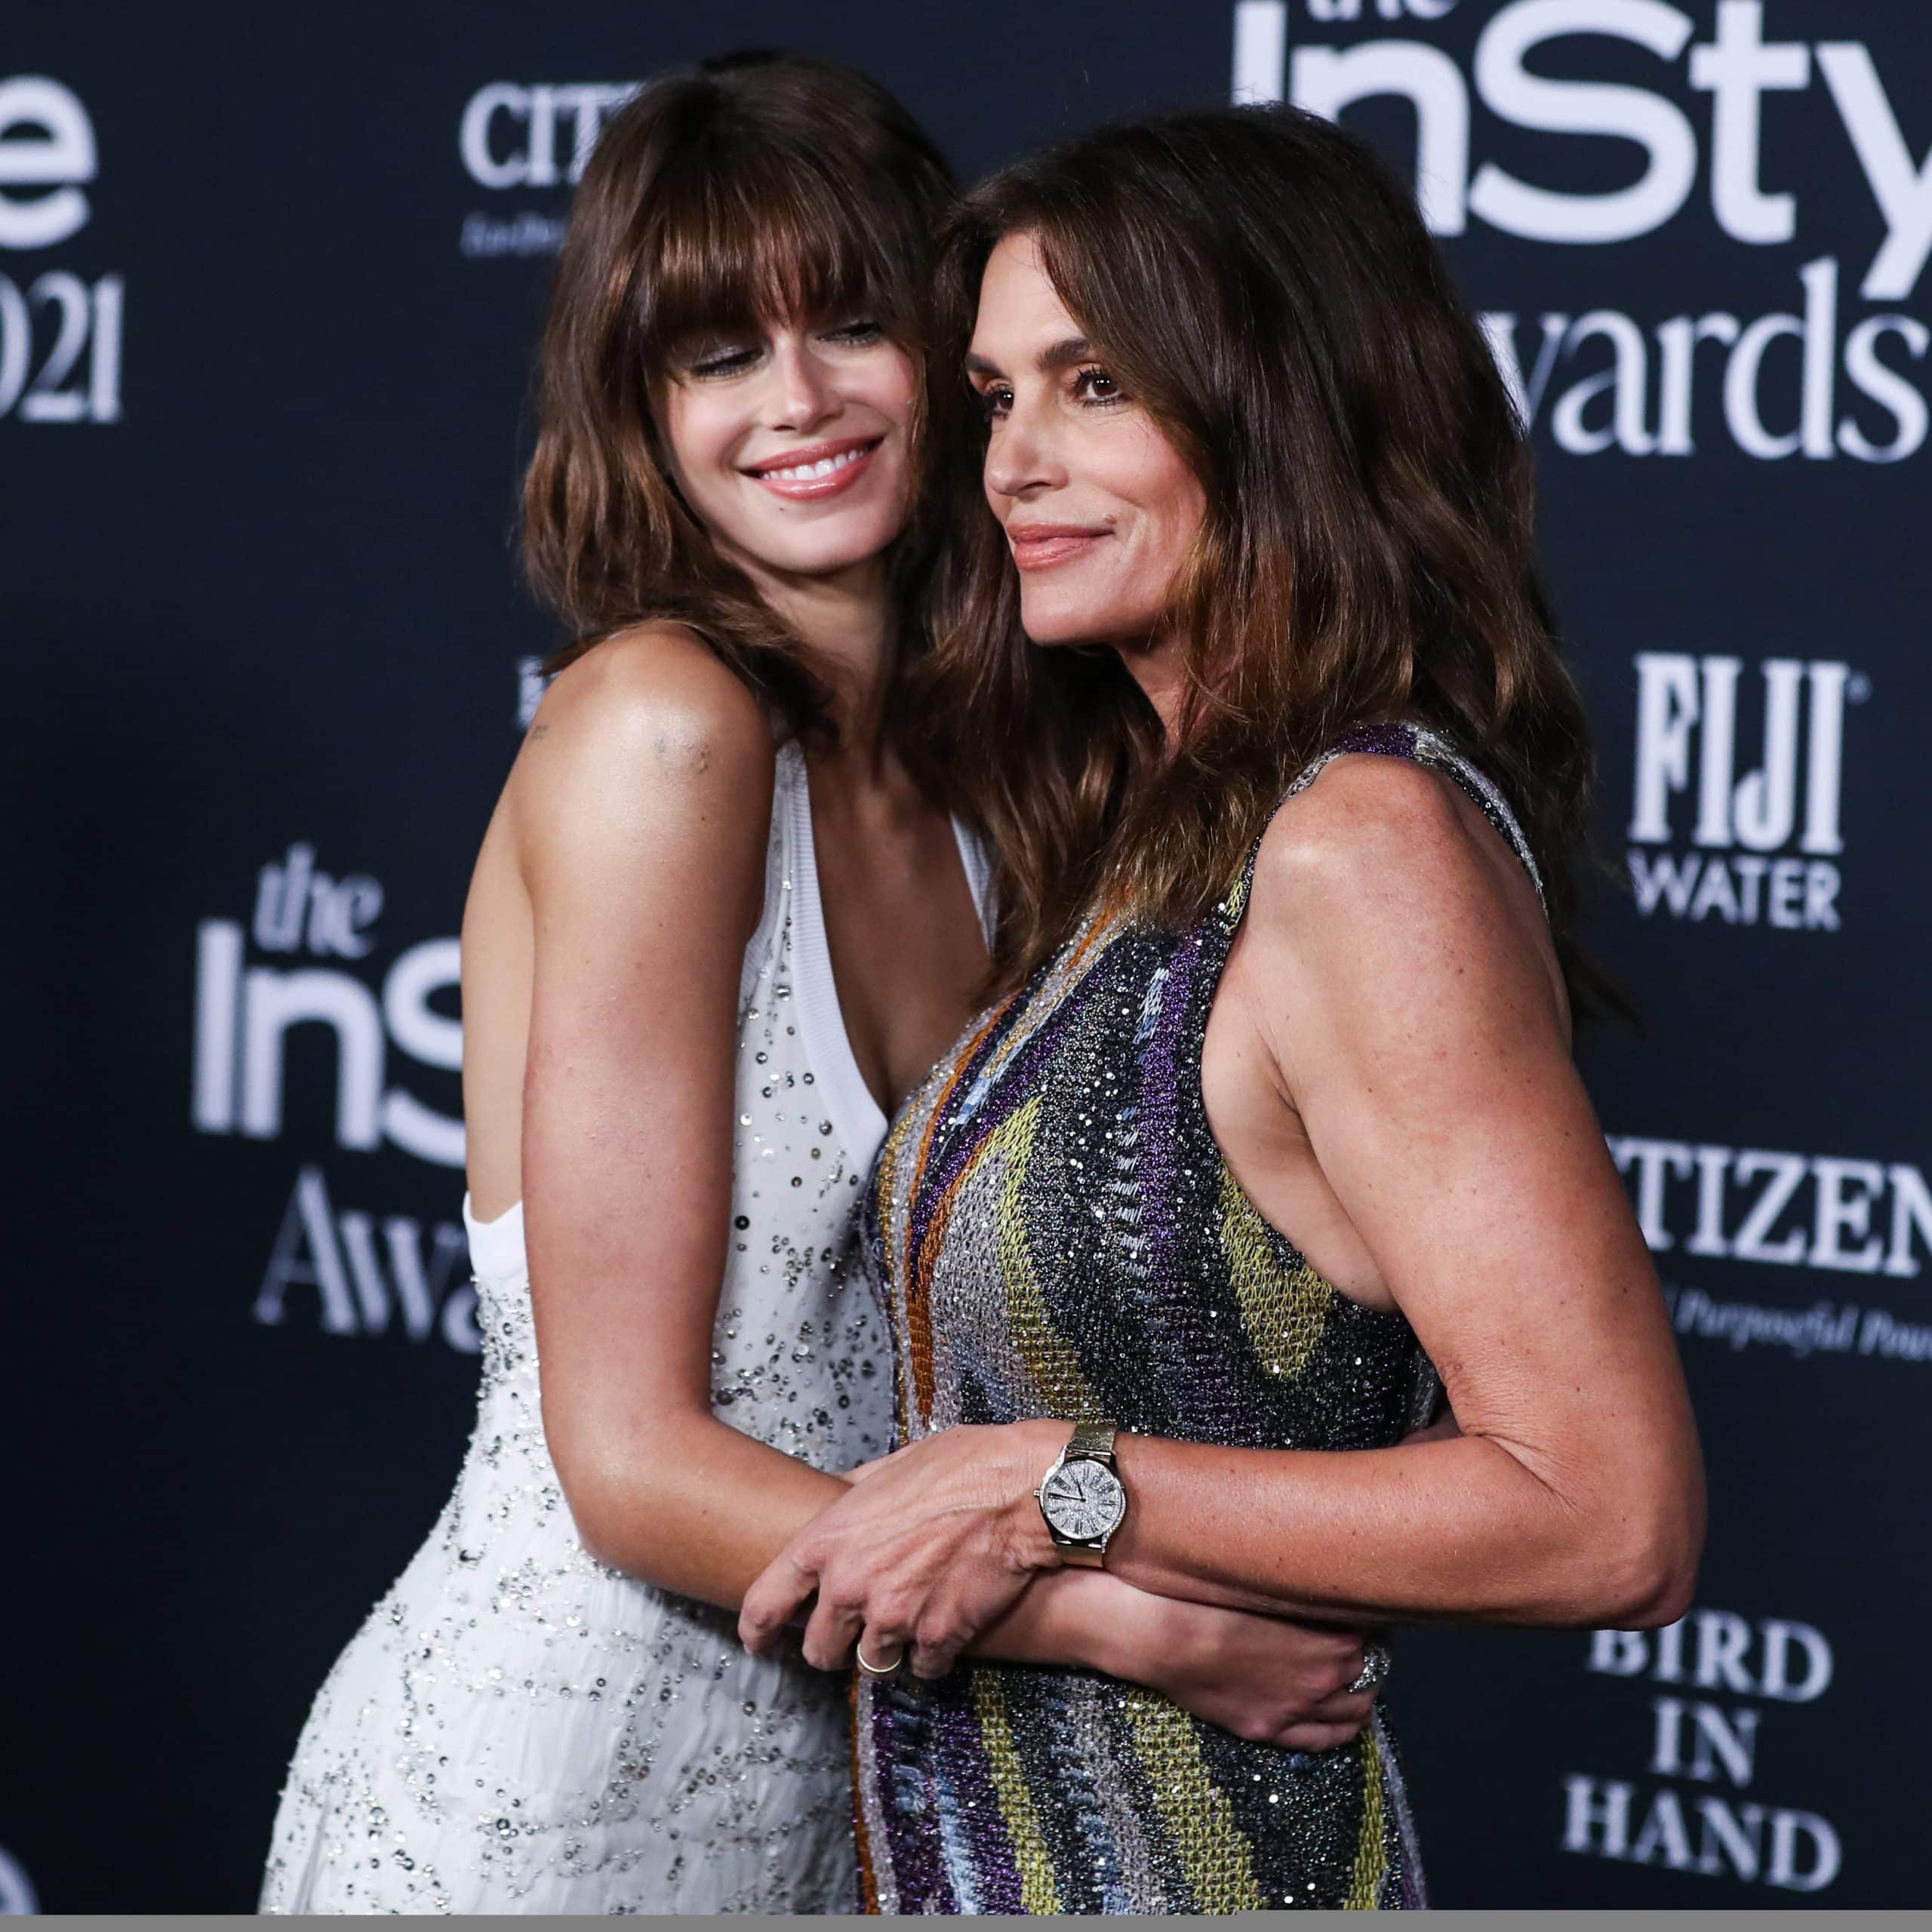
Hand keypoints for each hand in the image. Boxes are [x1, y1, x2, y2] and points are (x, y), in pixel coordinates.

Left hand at [738, 1420, 1065, 1678]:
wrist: (1022, 1488)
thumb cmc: (959, 1467)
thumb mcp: (887, 1467)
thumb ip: (850, 1494)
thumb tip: (833, 1498)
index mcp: (827, 1541)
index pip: (765, 1603)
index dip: (756, 1631)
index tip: (758, 1642)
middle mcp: (851, 1585)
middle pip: (818, 1650)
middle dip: (832, 1646)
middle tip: (851, 1635)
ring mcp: (894, 1616)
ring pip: (870, 1664)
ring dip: (886, 1650)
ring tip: (907, 1623)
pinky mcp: (938, 1637)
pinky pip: (923, 1668)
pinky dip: (932, 1655)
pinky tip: (946, 1625)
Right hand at [1123, 1593, 1379, 1750]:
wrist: (1163, 1635)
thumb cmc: (1208, 1597)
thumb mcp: (1268, 1585)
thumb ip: (1307, 1595)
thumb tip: (1326, 1590)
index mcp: (1333, 1639)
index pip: (1375, 1632)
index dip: (1370, 1617)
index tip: (1361, 1605)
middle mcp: (1325, 1679)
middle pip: (1371, 1671)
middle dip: (1368, 1654)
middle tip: (1357, 1638)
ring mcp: (1297, 1709)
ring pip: (1355, 1712)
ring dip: (1360, 1693)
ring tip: (1354, 1677)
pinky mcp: (1269, 1729)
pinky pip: (1322, 1740)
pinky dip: (1339, 1728)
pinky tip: (1340, 1714)